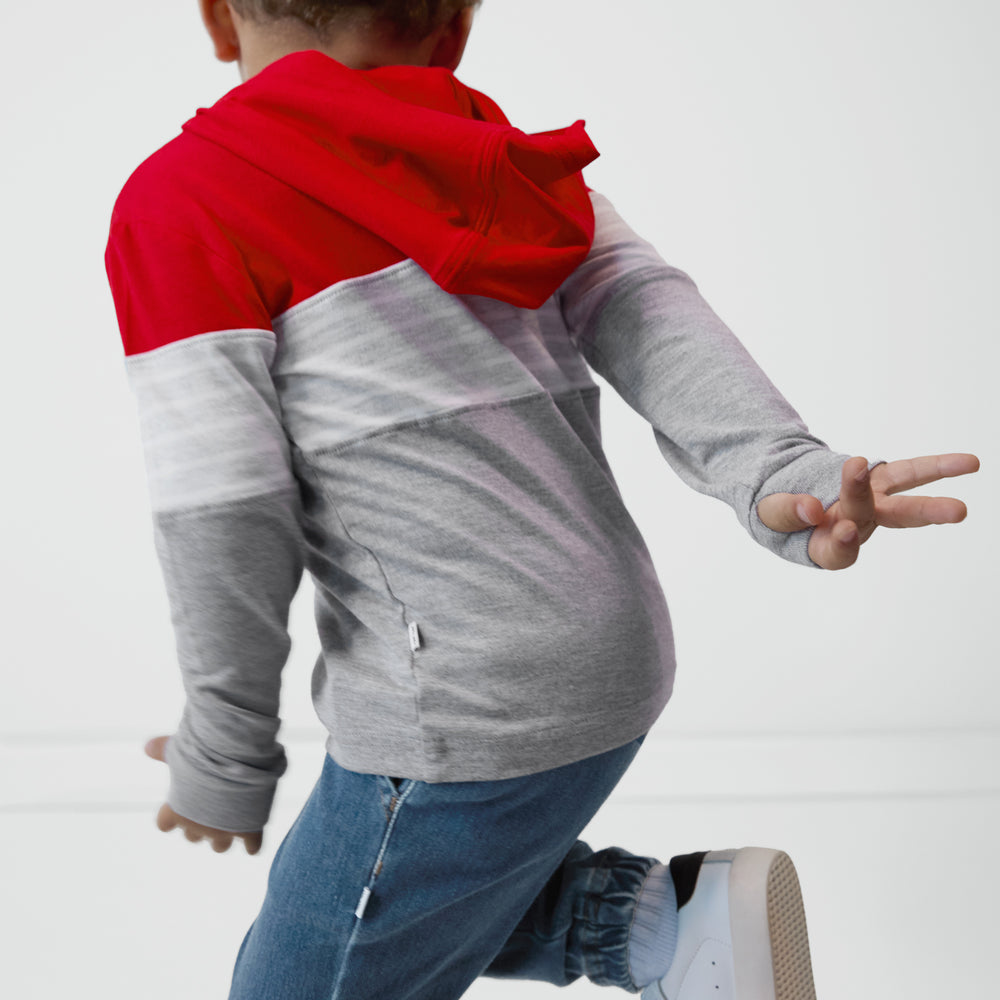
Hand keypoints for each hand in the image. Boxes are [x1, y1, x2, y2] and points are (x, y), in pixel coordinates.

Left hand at [144, 735, 263, 854]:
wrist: (239, 759)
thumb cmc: (205, 754)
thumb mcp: (179, 750)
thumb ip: (163, 751)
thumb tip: (147, 746)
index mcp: (176, 812)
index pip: (164, 824)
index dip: (171, 815)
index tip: (178, 806)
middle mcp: (198, 827)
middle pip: (192, 837)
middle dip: (200, 825)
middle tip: (209, 808)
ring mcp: (225, 831)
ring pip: (219, 846)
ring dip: (223, 836)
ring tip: (231, 822)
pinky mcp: (250, 831)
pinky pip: (252, 846)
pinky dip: (253, 844)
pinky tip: (253, 837)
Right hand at [757, 453, 979, 569]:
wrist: (783, 490)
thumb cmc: (774, 511)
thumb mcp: (766, 512)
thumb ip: (785, 512)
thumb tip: (813, 507)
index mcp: (820, 546)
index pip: (835, 552)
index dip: (842, 543)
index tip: (842, 527)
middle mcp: (851, 529)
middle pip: (869, 520)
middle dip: (891, 511)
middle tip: (914, 500)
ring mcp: (869, 507)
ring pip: (901, 507)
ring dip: (931, 507)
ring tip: (961, 511)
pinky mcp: (877, 483)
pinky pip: (907, 474)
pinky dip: (935, 468)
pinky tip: (968, 464)